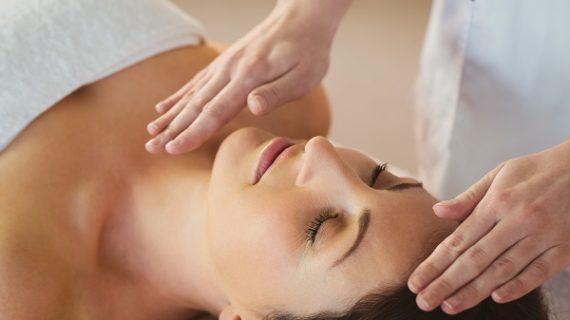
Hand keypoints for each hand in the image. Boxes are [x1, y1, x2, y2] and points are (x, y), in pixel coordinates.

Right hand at [145, 1, 344, 153]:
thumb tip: (253, 108)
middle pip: (196, 105)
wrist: (302, 16)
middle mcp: (229, 70)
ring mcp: (224, 65)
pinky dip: (178, 95)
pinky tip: (164, 106)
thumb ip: (276, 93)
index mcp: (249, 77)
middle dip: (173, 129)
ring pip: (192, 94)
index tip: (173, 149)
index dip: (193, 132)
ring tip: (151, 131)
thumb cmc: (309, 50)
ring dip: (171, 114)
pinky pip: (196, 82)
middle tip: (151, 148)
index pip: (215, 111)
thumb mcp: (304, 75)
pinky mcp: (224, 62)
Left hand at [407, 139, 569, 313]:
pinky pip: (539, 272)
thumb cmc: (535, 170)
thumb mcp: (499, 174)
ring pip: (503, 270)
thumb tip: (438, 213)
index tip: (415, 281)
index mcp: (498, 202)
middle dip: (446, 283)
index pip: (459, 240)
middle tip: (424, 302)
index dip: (434, 263)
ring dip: (474, 291)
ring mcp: (543, 236)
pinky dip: (518, 286)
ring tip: (450, 306)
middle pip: (475, 259)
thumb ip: (468, 198)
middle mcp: (518, 221)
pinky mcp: (564, 248)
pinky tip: (496, 298)